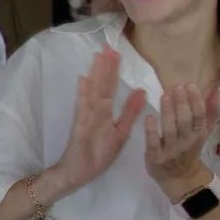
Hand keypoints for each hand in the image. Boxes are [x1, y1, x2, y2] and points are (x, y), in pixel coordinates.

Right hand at [46, 48, 146, 199]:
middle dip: (105, 67)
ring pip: (93, 93)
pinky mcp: (80, 128)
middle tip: (109, 46)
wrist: (76, 174)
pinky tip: (83, 80)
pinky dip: (83, 95)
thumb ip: (130, 112)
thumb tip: (142, 91)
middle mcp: (95, 111)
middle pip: (101, 86)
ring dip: (96, 75)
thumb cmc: (98, 154)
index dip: (114, 71)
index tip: (118, 52)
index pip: (110, 87)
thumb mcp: (120, 131)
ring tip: (99, 56)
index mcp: (105, 112)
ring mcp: (86, 118)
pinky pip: (82, 110)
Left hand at [143, 81, 219, 199]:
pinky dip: (151, 130)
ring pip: (170, 129)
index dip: (195, 100)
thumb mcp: (204, 132)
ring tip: (165, 96)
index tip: (190, 84)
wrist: (179, 177)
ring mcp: (171, 151)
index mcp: (199, 134)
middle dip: (182, 103)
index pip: (199, 115)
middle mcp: (187, 142)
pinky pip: (153, 142)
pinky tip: (149, 117)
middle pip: (185, 121)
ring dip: (168, 112)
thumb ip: (210, 112)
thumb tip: (215, 90)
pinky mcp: (156, 157)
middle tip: (177, 87)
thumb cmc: (190, 149)